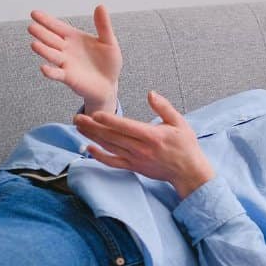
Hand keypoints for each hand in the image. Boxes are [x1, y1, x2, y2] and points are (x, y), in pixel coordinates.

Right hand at [29, 5, 121, 113]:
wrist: (109, 84)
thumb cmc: (108, 62)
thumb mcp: (109, 42)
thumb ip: (103, 25)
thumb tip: (100, 6)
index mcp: (74, 38)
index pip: (58, 27)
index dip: (47, 20)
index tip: (34, 13)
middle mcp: (66, 49)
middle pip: (51, 39)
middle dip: (41, 33)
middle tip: (31, 27)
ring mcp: (66, 63)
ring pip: (52, 55)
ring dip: (43, 50)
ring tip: (34, 44)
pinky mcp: (68, 77)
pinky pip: (57, 74)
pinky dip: (50, 71)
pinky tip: (44, 68)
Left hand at [73, 90, 214, 198]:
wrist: (188, 172)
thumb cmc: (186, 146)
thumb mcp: (180, 123)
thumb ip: (164, 107)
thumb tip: (151, 93)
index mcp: (152, 135)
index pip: (126, 127)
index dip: (109, 120)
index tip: (95, 114)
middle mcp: (141, 148)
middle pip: (113, 136)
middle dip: (93, 127)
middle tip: (77, 117)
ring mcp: (136, 159)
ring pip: (109, 147)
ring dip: (92, 137)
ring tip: (79, 127)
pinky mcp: (133, 167)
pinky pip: (113, 162)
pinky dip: (100, 156)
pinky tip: (89, 148)